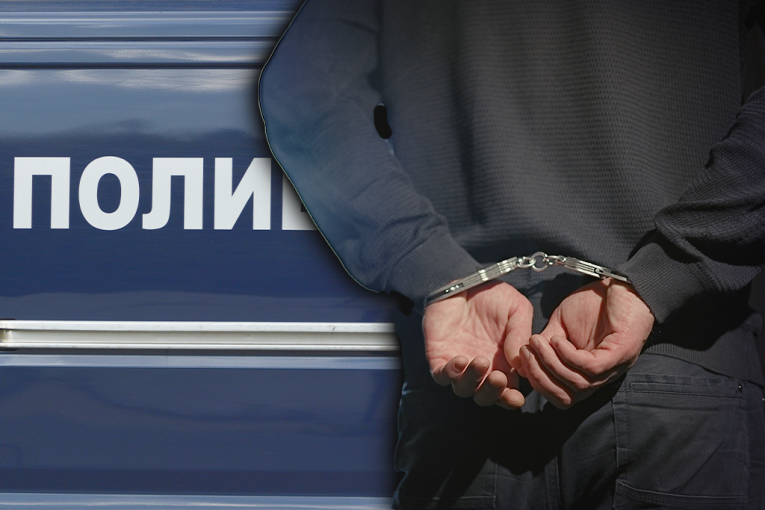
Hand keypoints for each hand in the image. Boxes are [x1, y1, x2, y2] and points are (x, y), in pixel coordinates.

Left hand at [423, 281, 532, 408]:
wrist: (466, 282)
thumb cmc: (494, 298)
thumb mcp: (517, 310)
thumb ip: (521, 333)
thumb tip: (520, 363)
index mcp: (503, 366)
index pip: (507, 393)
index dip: (511, 399)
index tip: (516, 397)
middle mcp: (482, 371)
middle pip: (484, 396)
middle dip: (492, 393)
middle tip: (498, 377)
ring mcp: (460, 366)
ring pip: (463, 389)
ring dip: (473, 380)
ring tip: (480, 361)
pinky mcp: (439, 357)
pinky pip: (442, 374)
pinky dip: (450, 372)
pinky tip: (460, 360)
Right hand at [518, 278, 653, 408]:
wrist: (622, 282)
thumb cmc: (594, 303)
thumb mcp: (560, 326)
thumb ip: (545, 346)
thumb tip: (523, 363)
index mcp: (589, 375)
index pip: (562, 397)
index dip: (539, 383)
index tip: (523, 359)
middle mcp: (603, 377)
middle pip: (568, 398)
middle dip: (541, 379)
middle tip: (527, 354)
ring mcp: (614, 368)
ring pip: (577, 384)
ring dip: (551, 364)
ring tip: (537, 343)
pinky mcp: (622, 354)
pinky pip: (591, 367)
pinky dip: (569, 356)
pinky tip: (557, 340)